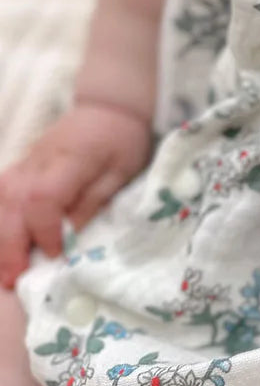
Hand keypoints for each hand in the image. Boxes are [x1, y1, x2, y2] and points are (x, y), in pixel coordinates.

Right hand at [0, 102, 151, 288]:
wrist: (108, 105)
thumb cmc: (122, 139)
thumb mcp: (122, 171)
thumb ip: (94, 202)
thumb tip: (69, 238)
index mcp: (70, 160)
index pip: (43, 197)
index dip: (45, 230)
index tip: (55, 254)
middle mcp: (39, 161)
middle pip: (12, 202)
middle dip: (10, 245)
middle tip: (13, 279)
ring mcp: (26, 162)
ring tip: (3, 272)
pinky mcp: (21, 166)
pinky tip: (0, 245)